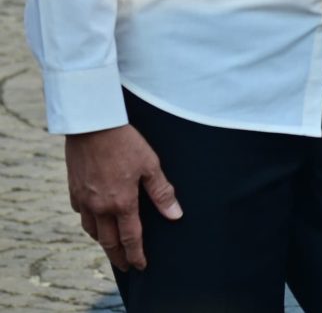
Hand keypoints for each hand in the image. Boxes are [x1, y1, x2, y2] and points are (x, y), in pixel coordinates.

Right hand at [65, 124, 180, 271]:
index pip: (130, 238)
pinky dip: (90, 223)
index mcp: (121, 203)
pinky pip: (82, 215)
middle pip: (108, 241)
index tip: (141, 266)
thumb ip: (162, 192)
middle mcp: (100, 207)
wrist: (92, 127)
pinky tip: (95, 221)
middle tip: (125, 267)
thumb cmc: (126, 143)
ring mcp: (84, 200)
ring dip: (103, 242)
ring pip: (92, 231)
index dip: (136, 254)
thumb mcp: (151, 165)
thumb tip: (175, 215)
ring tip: (112, 247)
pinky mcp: (74, 190)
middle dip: (118, 256)